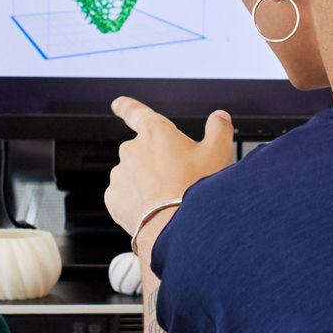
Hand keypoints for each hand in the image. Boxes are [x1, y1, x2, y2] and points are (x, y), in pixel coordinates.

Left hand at [108, 97, 234, 240]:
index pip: (135, 112)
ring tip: (168, 199)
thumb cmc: (197, 190)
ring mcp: (120, 174)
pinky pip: (124, 196)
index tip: (117, 104)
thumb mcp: (218, 153)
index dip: (126, 106)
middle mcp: (132, 149)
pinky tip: (154, 210)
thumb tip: (219, 117)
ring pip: (133, 175)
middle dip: (155, 162)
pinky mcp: (113, 198)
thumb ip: (219, 129)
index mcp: (155, 133)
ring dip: (146, 183)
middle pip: (142, 151)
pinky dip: (136, 202)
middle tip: (178, 180)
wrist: (176, 228)